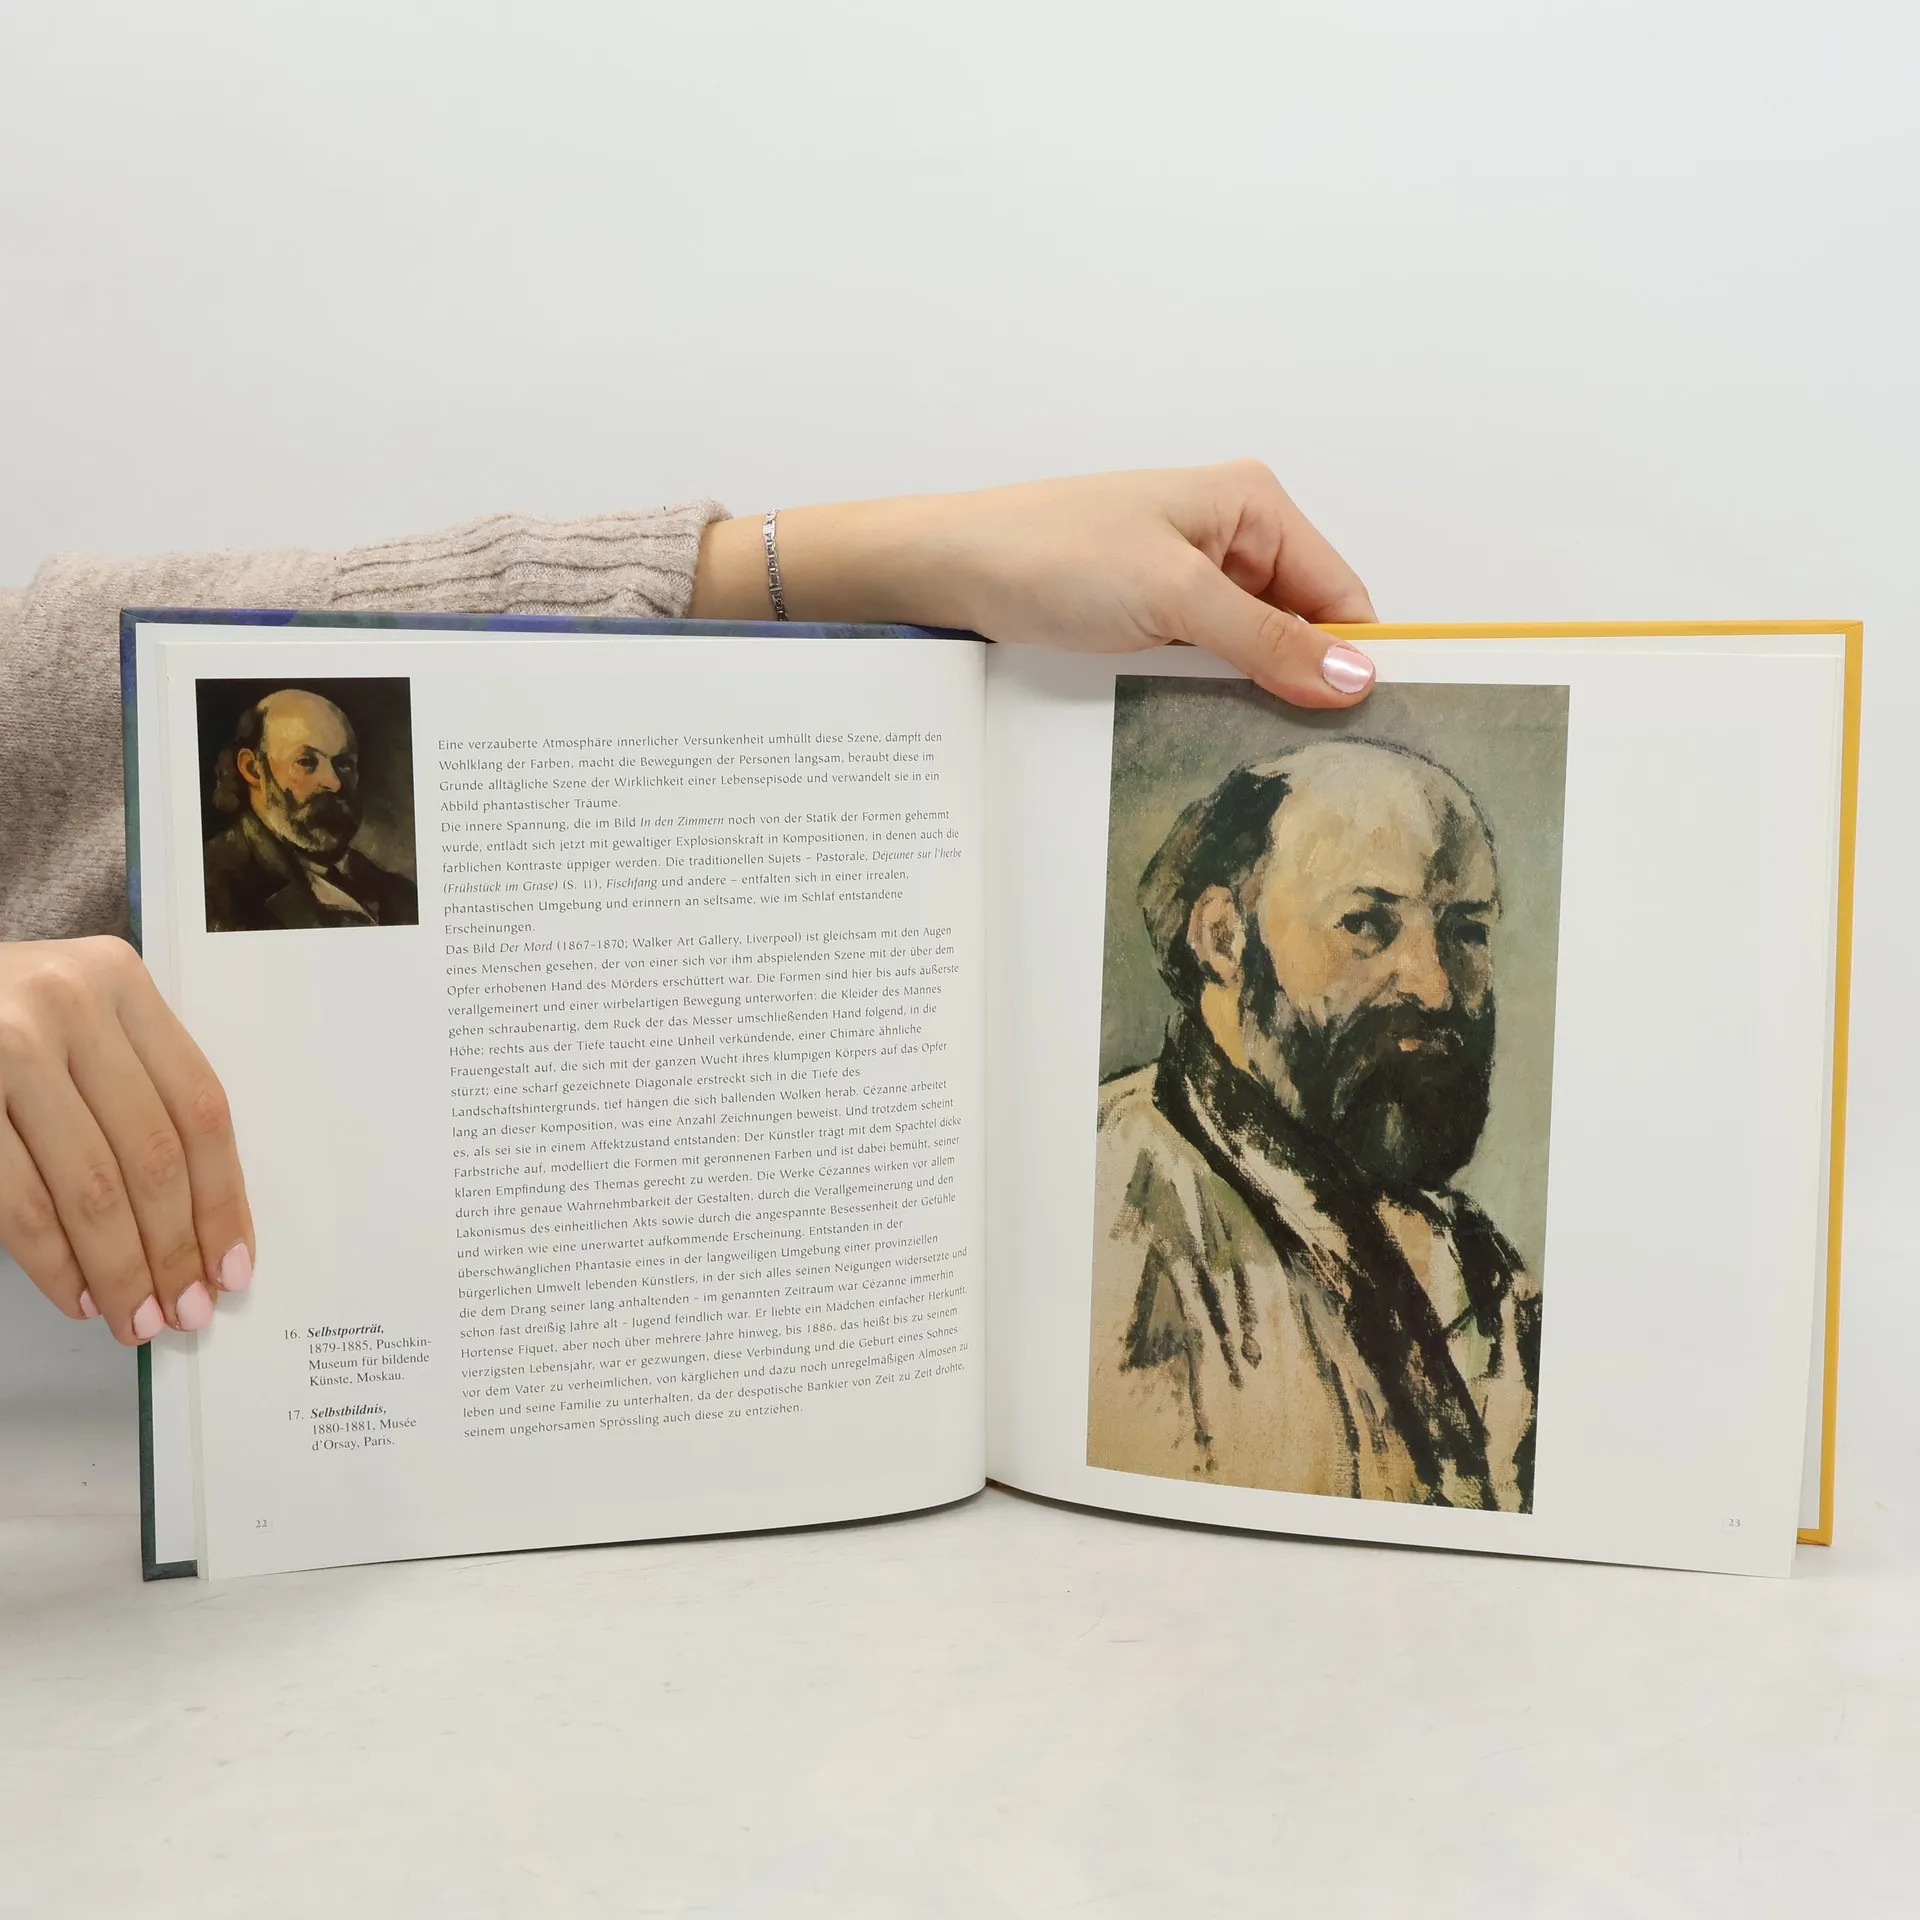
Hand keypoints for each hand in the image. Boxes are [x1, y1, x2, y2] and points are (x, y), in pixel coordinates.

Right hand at [0, 937, 252, 1342]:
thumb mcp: (78, 1016)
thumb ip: (137, 1084)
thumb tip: (197, 1218)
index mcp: (119, 982)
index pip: (198, 1106)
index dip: (223, 1198)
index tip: (234, 1263)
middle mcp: (68, 1007)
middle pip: (152, 1154)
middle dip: (175, 1249)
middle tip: (188, 1308)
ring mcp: (7, 1050)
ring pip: (91, 1188)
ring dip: (121, 1268)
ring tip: (138, 1316)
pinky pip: (22, 1203)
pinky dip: (56, 1263)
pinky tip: (80, 1295)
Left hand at [689, 460, 1378, 705]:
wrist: (949, 570)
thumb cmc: (1055, 558)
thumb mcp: (1174, 598)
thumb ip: (1267, 641)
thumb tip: (1356, 679)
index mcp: (1254, 505)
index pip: (1340, 594)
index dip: (1355, 660)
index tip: (1367, 733)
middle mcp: (1232, 535)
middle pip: (1303, 626)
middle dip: (1303, 683)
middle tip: (1309, 761)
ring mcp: (1191, 578)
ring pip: (1255, 651)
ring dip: (1255, 695)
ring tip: (1256, 751)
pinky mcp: (1153, 615)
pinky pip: (1209, 661)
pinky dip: (1213, 694)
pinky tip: (1209, 733)